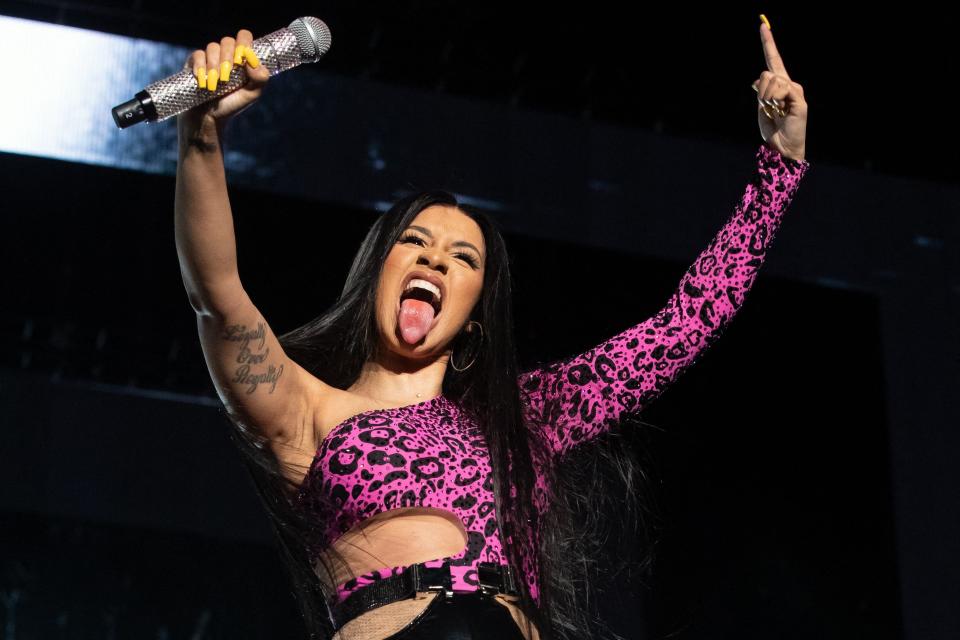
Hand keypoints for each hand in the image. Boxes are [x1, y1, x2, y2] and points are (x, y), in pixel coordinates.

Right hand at [177, 28, 270, 138]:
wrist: (209, 117)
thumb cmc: (232, 104)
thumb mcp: (252, 94)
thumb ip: (260, 79)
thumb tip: (253, 61)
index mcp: (242, 58)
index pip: (244, 37)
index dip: (244, 43)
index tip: (242, 60)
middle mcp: (226, 54)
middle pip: (227, 41)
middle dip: (228, 58)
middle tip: (227, 76)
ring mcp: (210, 57)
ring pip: (212, 47)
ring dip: (215, 65)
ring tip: (216, 83)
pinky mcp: (194, 62)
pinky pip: (197, 55)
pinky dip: (201, 67)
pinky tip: (203, 79)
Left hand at [751, 20, 806, 161]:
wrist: (781, 147)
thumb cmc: (772, 129)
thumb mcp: (761, 108)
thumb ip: (761, 92)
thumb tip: (759, 80)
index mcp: (778, 85)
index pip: (773, 59)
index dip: (768, 43)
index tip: (763, 25)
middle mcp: (788, 84)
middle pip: (767, 72)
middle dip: (760, 91)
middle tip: (767, 107)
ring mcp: (795, 90)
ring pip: (771, 79)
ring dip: (766, 98)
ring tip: (775, 111)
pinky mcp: (799, 98)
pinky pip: (780, 88)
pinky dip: (774, 99)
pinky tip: (780, 110)